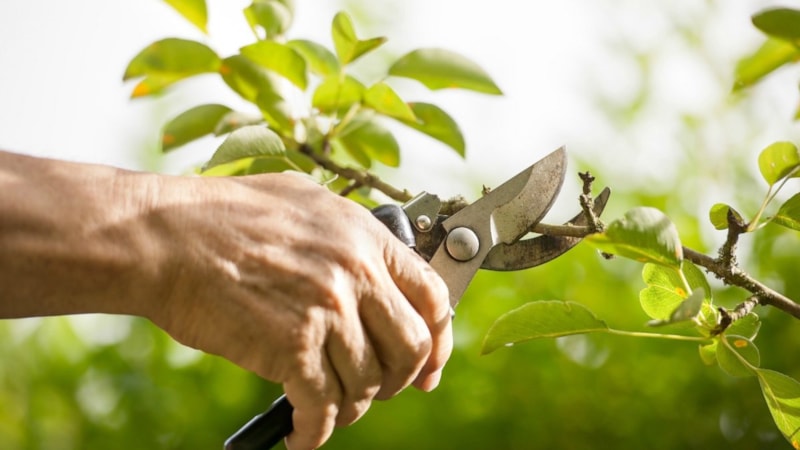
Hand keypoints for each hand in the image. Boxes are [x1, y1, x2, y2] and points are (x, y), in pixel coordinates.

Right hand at [147, 173, 452, 449]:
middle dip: (400, 380)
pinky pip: (323, 407)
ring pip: (367, 383)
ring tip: (331, 408)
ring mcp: (326, 311)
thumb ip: (348, 234)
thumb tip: (374, 266)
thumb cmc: (223, 215)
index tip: (430, 366)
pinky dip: (316, 431)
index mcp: (364, 236)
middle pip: (411, 348)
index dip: (439, 340)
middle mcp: (356, 273)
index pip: (432, 297)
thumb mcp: (304, 201)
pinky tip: (304, 435)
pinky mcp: (291, 347)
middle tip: (381, 390)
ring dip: (353, 406)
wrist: (165, 237)